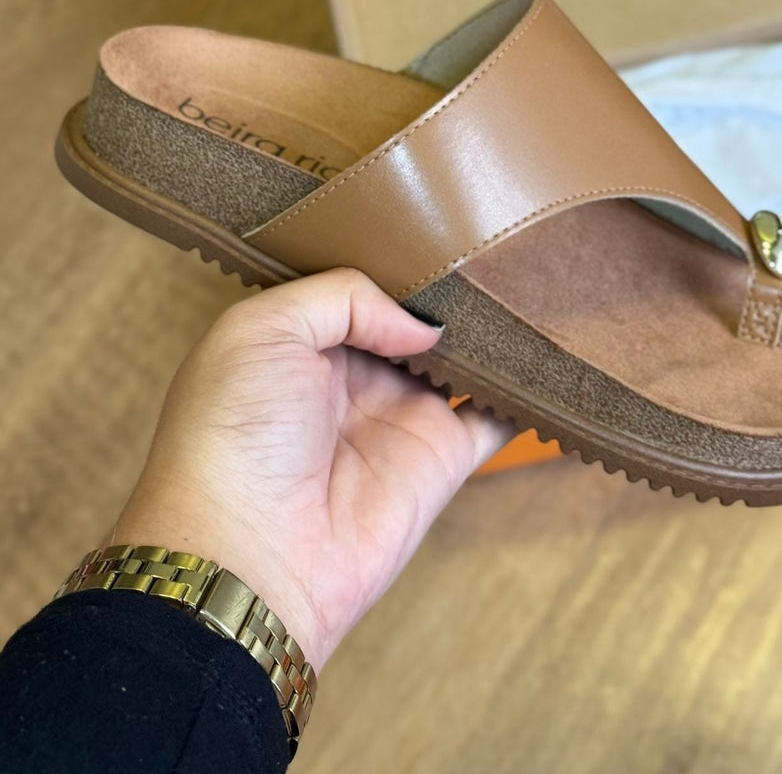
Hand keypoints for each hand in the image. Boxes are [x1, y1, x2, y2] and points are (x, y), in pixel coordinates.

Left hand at [112, 269, 513, 669]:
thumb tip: (423, 327)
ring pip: (462, 362)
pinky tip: (547, 352)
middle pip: (417, 320)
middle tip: (493, 242)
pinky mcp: (443, 459)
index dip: (396, 262)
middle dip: (450, 289)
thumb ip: (344, 298)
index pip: (363, 288)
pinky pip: (496, 419)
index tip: (437, 227)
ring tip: (528, 280)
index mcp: (305, 342)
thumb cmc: (233, 436)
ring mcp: (403, 417)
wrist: (251, 554)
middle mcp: (357, 376)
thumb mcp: (261, 330)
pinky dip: (524, 392)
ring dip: (491, 334)